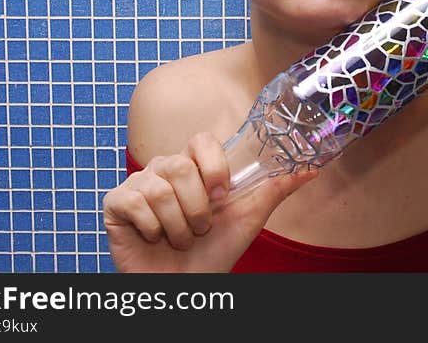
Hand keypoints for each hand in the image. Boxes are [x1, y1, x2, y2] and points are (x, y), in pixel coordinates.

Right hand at [102, 131, 317, 272]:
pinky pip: (134, 202)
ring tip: (181, 239)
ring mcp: (139, 184)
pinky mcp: (116, 203)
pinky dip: (152, 229)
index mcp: (194, 166)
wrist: (185, 287)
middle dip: (197, 208)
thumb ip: (275, 190)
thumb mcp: (249, 218)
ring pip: (159, 188)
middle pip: (179, 166)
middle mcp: (165, 168)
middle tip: (200, 229)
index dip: (212, 166)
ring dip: (177, 225)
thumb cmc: (215, 252)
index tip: (222, 196)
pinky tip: (155, 239)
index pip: (201, 140)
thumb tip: (311, 169)